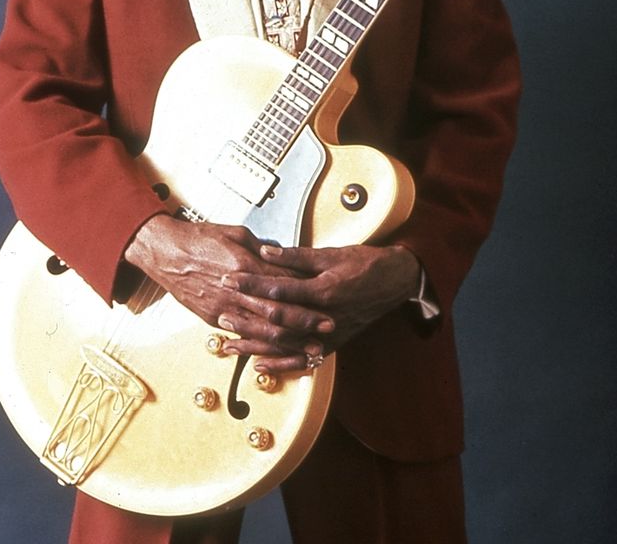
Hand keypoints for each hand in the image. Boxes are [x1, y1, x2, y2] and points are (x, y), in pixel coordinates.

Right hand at [122, 215, 333, 360]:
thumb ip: (261, 247)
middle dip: (307, 321)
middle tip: (328, 326)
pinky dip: (262, 347)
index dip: (307, 291)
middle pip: (280, 311)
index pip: (285, 281)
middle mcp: (237, 290)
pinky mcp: (213, 318)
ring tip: (311, 347)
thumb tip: (282, 255)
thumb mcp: (235, 233)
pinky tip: (277, 354)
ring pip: (264, 331)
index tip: (327, 296)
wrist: (164, 252)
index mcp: (245, 264)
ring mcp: (224, 308)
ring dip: (290, 341)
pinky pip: (242, 336)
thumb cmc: (197, 238)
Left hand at [231, 243, 423, 373]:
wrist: (395, 282)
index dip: (250, 283)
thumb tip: (265, 251)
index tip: (228, 278)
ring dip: (256, 346)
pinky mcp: (332, 344)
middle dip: (246, 317)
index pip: (278, 287)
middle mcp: (324, 317)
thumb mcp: (332, 253)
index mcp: (323, 290)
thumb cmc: (366, 264)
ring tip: (228, 345)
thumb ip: (297, 256)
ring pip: (285, 345)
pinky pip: (303, 361)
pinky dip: (280, 365)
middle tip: (220, 313)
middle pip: (277, 321)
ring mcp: (328, 334)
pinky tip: (259, 366)